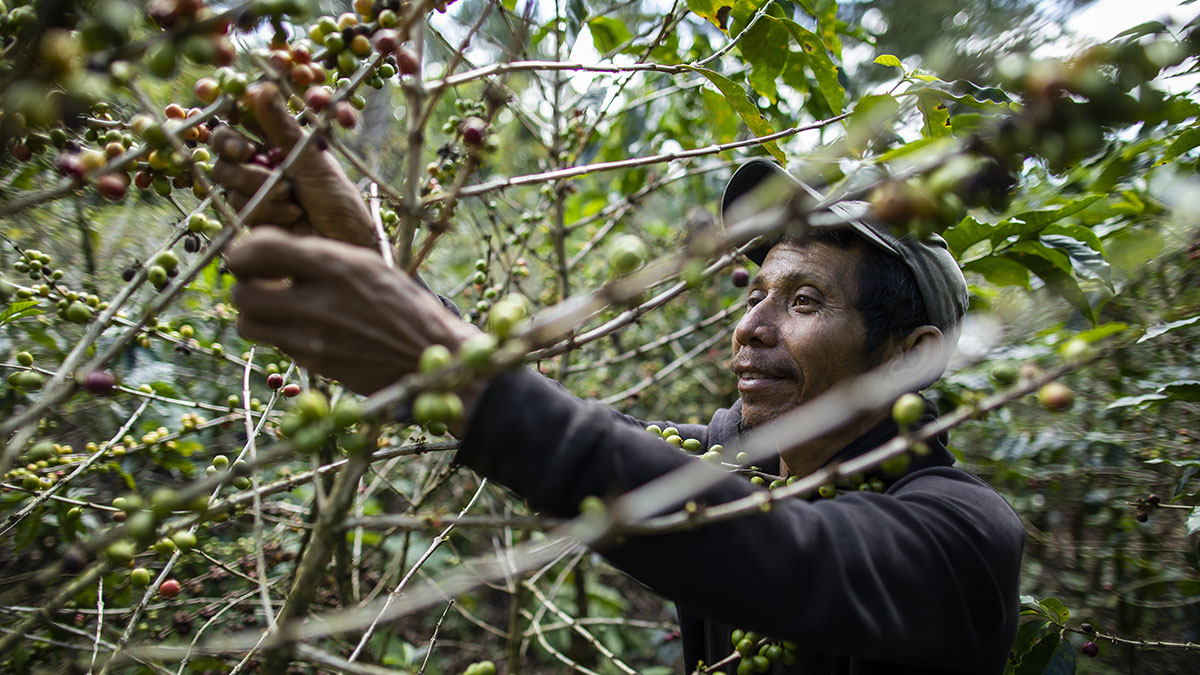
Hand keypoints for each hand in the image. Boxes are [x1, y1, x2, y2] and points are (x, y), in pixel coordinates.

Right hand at [210, 83, 379, 248]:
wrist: (345, 244)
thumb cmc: (338, 201)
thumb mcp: (312, 160)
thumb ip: (282, 127)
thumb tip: (262, 87)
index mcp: (278, 142)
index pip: (241, 120)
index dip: (233, 115)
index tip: (239, 112)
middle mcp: (262, 163)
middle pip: (222, 146)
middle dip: (231, 147)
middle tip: (247, 152)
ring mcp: (254, 191)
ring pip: (226, 176)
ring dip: (257, 183)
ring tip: (290, 193)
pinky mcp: (250, 217)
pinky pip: (238, 204)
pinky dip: (265, 207)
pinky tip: (292, 213)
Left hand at [227, 227, 479, 395]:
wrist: (430, 354)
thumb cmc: (401, 303)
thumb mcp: (365, 263)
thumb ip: (316, 255)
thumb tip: (266, 248)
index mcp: (333, 266)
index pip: (257, 251)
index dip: (243, 251)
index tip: (250, 253)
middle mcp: (318, 302)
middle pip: (242, 293)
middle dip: (244, 285)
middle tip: (259, 281)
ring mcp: (313, 339)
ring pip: (248, 325)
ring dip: (254, 314)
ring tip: (275, 306)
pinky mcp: (314, 364)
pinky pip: (275, 346)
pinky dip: (279, 334)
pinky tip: (301, 326)